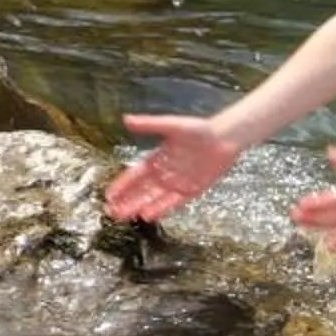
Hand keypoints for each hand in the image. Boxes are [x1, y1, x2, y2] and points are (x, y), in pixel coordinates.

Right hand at [105, 115, 242, 220]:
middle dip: (126, 201)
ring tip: (124, 216)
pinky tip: (148, 215)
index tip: (109, 195)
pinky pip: (173, 202)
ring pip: (154, 198)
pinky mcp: (192, 190)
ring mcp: (177, 183)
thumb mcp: (172, 125)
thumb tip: (126, 119)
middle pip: (141, 190)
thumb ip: (149, 124)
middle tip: (111, 212)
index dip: (122, 185)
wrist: (225, 138)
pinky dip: (160, 208)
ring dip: (139, 207)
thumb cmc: (199, 129)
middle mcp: (165, 173)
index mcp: (157, 158)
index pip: (135, 175)